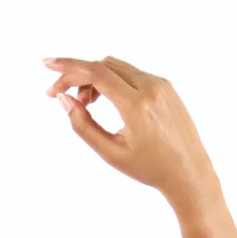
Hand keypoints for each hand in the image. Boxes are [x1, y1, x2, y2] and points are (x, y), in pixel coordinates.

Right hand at [42, 55, 221, 215]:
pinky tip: (105, 101)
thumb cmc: (149, 168)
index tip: (47, 66)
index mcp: (136, 105)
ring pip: (117, 67)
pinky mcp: (166, 85)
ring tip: (86, 104)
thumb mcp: (110, 153)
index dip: (68, 67)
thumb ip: (83, 126)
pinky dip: (112, 81)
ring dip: (94, 78)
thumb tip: (63, 100)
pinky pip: (131, 73)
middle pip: (103, 65)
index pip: (96, 72)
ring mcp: (161, 83)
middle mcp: (151, 87)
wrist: (189, 172)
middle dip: (78, 75)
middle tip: (61, 96)